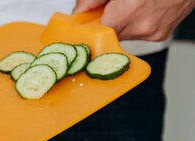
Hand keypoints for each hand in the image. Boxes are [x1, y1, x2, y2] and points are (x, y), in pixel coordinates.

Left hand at [73, 0, 194, 40]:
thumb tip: (79, 11)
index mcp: (129, 9)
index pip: (98, 32)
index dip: (90, 27)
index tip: (87, 23)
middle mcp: (142, 25)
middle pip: (110, 34)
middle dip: (107, 22)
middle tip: (112, 8)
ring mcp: (152, 32)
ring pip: (124, 34)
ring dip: (122, 23)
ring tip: (132, 6)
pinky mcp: (160, 35)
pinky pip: (139, 34)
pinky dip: (136, 24)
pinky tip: (144, 10)